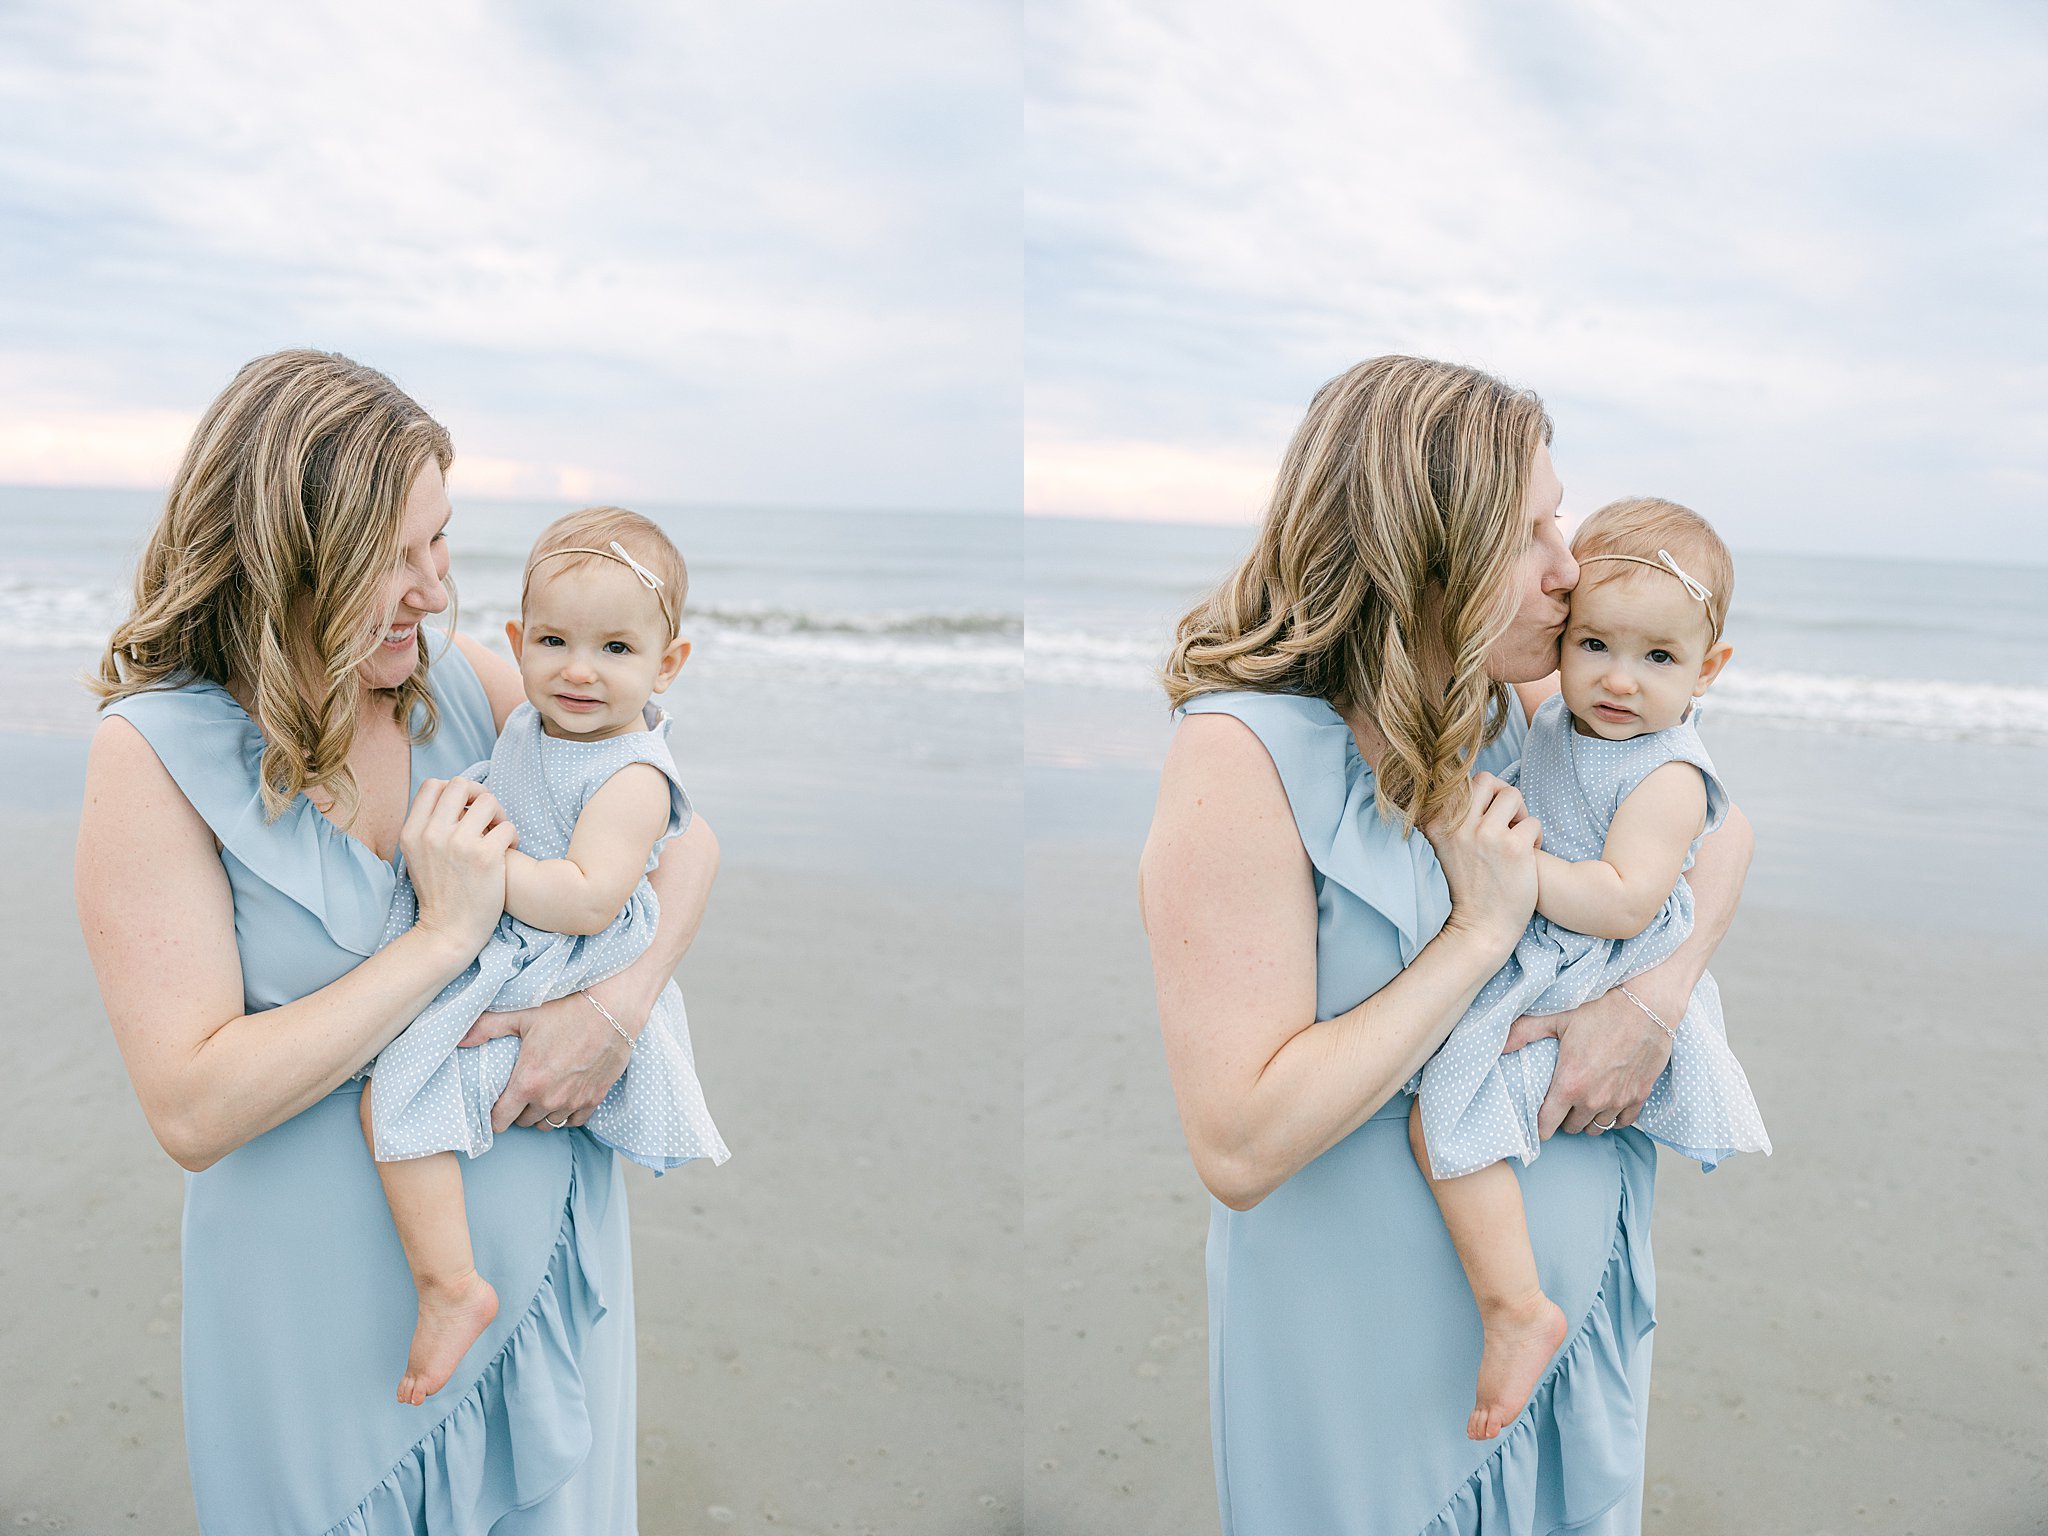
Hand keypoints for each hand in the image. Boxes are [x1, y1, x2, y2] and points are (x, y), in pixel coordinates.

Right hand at [400, 777, 516, 957]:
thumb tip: (455, 797)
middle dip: (479, 795)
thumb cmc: (440, 894)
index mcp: (412, 832)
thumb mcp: (419, 856)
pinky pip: (508, 826)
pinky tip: (508, 852)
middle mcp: (432, 834)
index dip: (454, 790)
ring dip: (500, 815)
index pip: (432, 785)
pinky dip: (513, 837)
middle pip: (461, 784)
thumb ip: (430, 827)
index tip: (465, 809)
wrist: (449, 932)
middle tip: (488, 817)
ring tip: (499, 836)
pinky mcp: (485, 857)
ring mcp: (458, 844)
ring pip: (489, 801)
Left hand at [459, 990, 632, 1132]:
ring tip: (541, 1095)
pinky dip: (567, 1113)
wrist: (613, 1009)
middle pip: (524, 1122)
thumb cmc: (567, 1008)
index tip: (495, 1107)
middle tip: (519, 1092)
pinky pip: (574, 1121)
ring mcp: (574, 1101)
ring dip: (542, 1114)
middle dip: (518, 1111)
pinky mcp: (595, 1098)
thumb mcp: (523, 1014)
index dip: (494, 1116)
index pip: (501, 1120)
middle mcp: (549, 1099)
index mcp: (527, 1082)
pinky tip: (564, 1097)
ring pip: (549, 1124)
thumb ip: (487, 1028)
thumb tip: (459, 1039)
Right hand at [1424, 771, 1541, 957]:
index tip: (1487, 816)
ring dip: (1521, 814)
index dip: (1481, 795)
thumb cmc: (1467, 891)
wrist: (1478, 930)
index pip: (1462, 783)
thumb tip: (1479, 789)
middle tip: (1506, 821)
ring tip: (1519, 838)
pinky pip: (1533, 822)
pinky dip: (1537, 837)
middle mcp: (1459, 825)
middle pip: (1486, 780)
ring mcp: (1486, 835)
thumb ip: (1455, 821)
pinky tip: (1529, 857)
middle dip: (1501, 796)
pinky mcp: (1513, 848)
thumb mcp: (1446, 850)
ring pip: (1513, 795)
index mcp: (1438, 824)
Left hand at [1503, 983, 1675, 1137]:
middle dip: (1564, 1118)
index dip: (1539, 1124)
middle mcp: (1593, 1099)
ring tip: (1583, 1102)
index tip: (1538, 1118)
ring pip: (1597, 1128)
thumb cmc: (1601, 1008)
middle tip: (1561, 1101)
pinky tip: (1608, 1101)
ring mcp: (1618, 1100)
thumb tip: (1499, 1045)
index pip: (1547, 1125)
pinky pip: (1624, 1122)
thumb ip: (1524, 1032)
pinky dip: (1614, 1116)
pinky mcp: (1640, 1096)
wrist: (1646, 1005)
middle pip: (1572, 1128)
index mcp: (1569, 1084)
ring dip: (1588, 1119)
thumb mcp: (1557, 1017)